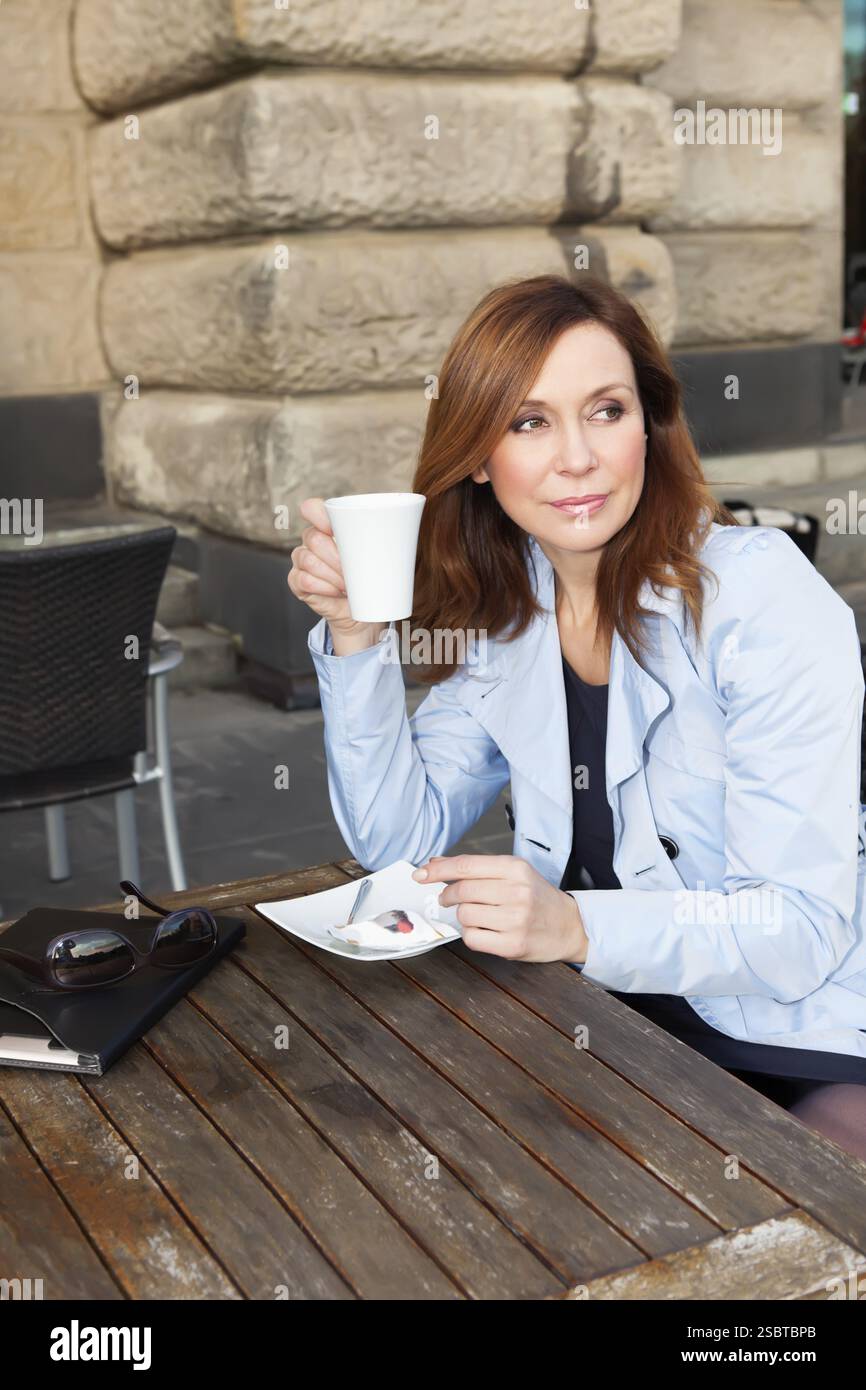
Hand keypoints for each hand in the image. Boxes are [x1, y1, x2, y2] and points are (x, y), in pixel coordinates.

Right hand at [288, 497, 378, 640]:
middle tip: (353, 571)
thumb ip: (386, 538)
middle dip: (335, 556)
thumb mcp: (381, 556)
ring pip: (308, 559)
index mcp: (329, 528)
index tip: (334, 529)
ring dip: (331, 574)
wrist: (364, 614)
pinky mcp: (297, 583)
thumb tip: (408, 524)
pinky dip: (321, 586)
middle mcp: (312, 541)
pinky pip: (301, 579)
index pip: (312, 509)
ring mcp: (302, 562)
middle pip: (313, 538)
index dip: (318, 514)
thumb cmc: (373, 580)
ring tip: (348, 585)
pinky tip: (335, 591)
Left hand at [412, 854, 588, 962]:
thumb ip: (476, 868)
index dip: (438, 870)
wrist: (570, 926)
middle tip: (448, 899)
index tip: (420, 875)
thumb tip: (435, 863)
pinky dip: (471, 934)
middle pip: (461, 891)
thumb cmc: (537, 897)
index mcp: (515, 868)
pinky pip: (472, 938)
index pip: (466, 866)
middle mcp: (517, 892)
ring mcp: (516, 920)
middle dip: (447, 895)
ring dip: (463, 916)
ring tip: (479, 916)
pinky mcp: (513, 944)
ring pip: (464, 915)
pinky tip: (485, 930)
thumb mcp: (513, 873)